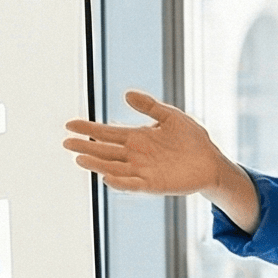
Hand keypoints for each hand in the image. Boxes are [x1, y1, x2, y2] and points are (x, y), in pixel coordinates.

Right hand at [62, 91, 234, 196]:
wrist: (211, 160)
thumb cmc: (191, 138)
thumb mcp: (170, 116)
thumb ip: (149, 106)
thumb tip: (125, 93)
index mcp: (136, 137)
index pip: (107, 132)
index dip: (88, 129)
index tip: (70, 125)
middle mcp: (134, 154)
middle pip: (104, 150)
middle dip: (86, 146)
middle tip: (66, 142)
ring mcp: (142, 170)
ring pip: (113, 167)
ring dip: (97, 164)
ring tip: (79, 158)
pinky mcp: (153, 184)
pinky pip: (133, 184)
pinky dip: (120, 182)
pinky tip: (106, 177)